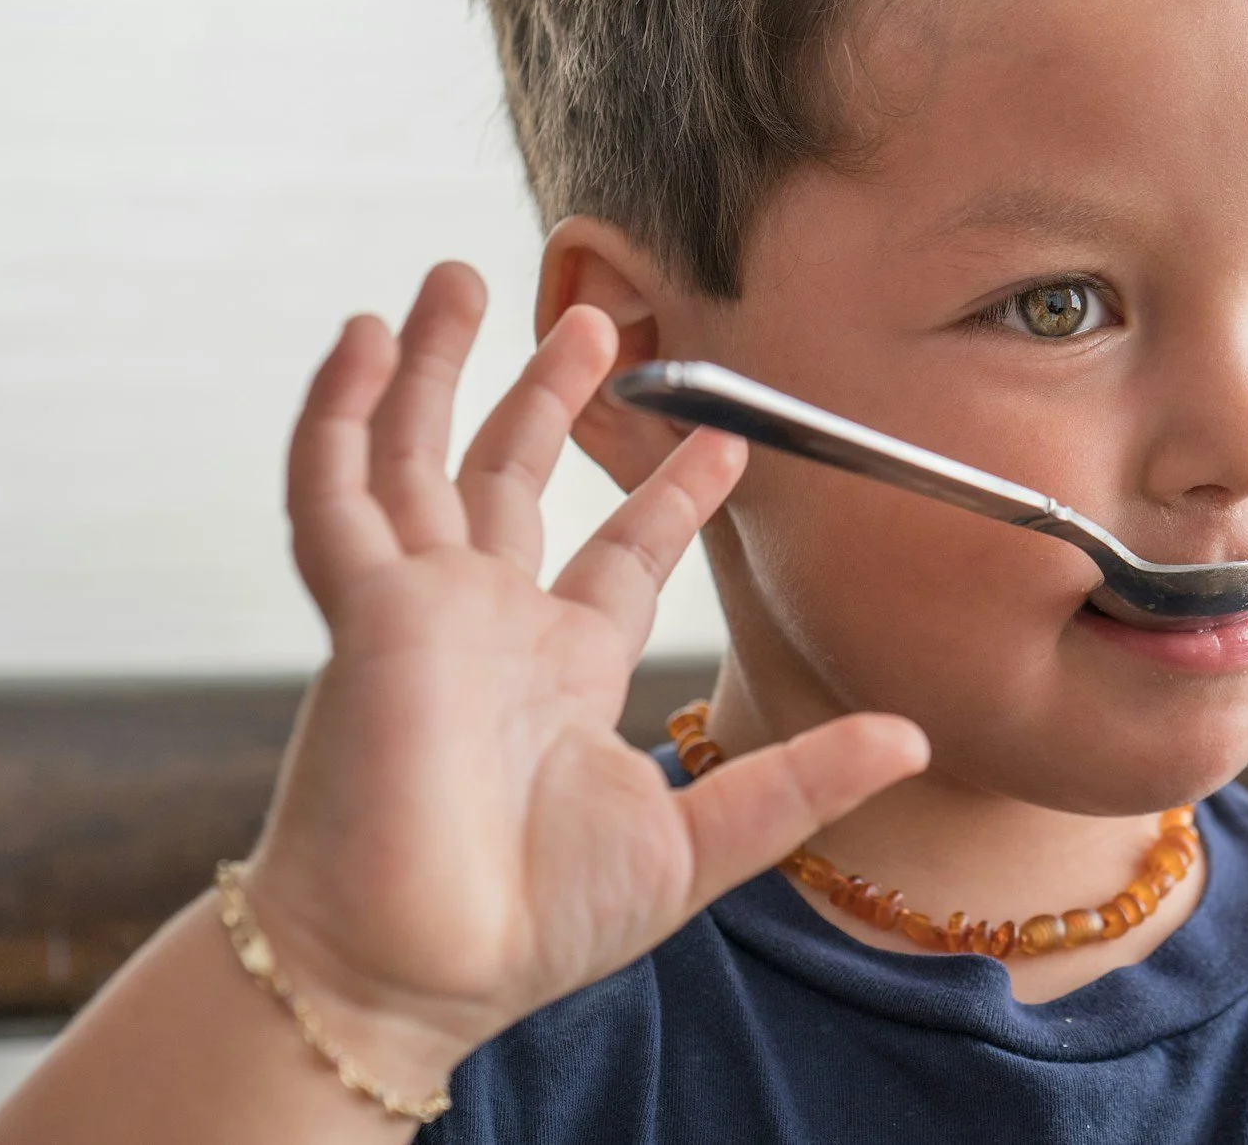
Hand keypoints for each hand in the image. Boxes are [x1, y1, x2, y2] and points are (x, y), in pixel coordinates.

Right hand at [246, 263, 927, 1085]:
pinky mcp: (362, 611)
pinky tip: (360, 339)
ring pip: (418, 457)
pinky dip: (338, 415)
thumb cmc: (537, 924)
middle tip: (594, 313)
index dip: (670, 491)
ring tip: (461, 279)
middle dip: (546, 392)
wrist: (423, 969)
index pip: (621, 553)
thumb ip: (803, 781)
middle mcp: (489, 625)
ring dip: (436, 369)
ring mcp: (420, 609)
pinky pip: (333, 494)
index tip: (723, 438)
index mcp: (562, 669)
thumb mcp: (699, 843)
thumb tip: (914, 737)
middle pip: (512, 477)